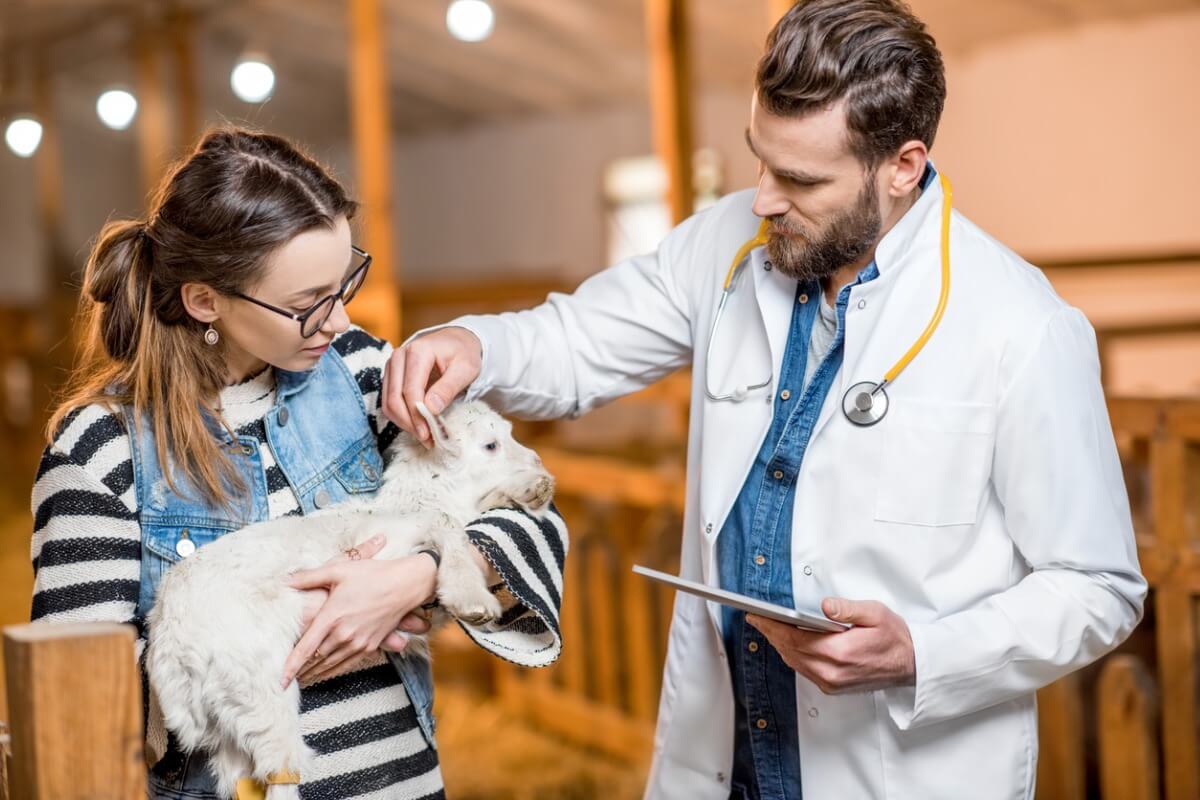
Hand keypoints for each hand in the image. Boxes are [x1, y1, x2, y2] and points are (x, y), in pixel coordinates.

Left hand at [282, 538, 438, 687]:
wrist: (405, 585)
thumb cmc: (372, 574)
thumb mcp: (338, 570)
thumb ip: (308, 577)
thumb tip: (285, 581)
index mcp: (332, 616)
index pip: (305, 648)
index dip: (291, 666)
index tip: (280, 681)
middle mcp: (344, 634)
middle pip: (315, 659)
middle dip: (300, 671)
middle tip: (285, 680)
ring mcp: (359, 642)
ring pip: (330, 664)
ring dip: (314, 674)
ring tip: (300, 681)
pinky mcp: (371, 645)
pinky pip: (347, 664)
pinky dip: (333, 672)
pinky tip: (324, 674)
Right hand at [382, 327, 481, 447]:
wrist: (456, 341)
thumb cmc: (463, 354)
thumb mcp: (466, 369)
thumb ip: (449, 387)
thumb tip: (431, 408)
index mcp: (418, 351)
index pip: (411, 389)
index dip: (418, 414)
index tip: (429, 433)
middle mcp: (399, 356)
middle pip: (395, 398)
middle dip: (410, 423)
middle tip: (427, 439)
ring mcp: (392, 366)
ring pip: (388, 402)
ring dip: (404, 423)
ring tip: (425, 436)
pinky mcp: (391, 376)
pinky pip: (389, 401)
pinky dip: (401, 417)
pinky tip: (418, 426)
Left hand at [747, 598, 915, 694]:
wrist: (911, 665)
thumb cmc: (895, 639)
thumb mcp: (876, 614)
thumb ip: (848, 609)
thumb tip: (826, 606)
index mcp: (841, 652)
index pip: (795, 638)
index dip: (773, 626)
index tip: (758, 615)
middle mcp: (833, 672)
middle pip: (790, 651)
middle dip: (770, 633)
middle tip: (756, 618)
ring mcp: (831, 683)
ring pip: (794, 662)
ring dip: (779, 644)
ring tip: (766, 627)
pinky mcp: (832, 687)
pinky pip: (803, 670)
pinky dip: (791, 655)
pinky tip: (786, 643)